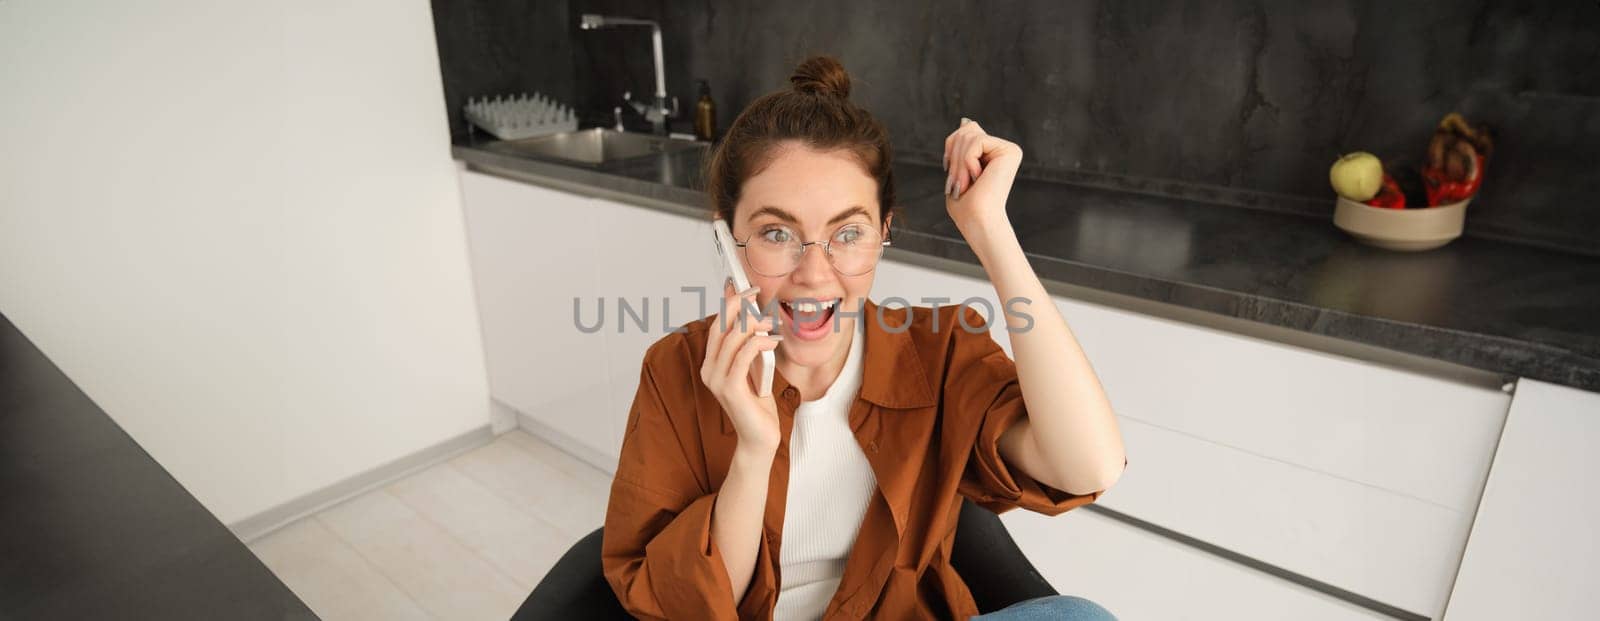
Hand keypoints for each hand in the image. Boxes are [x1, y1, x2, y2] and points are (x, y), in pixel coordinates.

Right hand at [701, 280, 782, 453]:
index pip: (717, 325)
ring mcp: (717, 380)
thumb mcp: (754, 367)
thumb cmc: (759, 403)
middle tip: (757, 295)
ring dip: (753, 324)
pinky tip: (771, 341)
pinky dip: (758, 343)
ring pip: (732, 339)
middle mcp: (709, 370)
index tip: (746, 288)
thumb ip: (750, 345)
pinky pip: (742, 356)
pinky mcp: (729, 389)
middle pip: (720, 327)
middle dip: (739, 306)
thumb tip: (753, 316)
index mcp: (712, 363)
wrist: (760, 437)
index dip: (730, 304)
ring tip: (771, 323)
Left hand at [943, 118, 1022, 230]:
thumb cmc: (966, 205)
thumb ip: (963, 146)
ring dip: (959, 163)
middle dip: (954, 157)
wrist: (978, 221)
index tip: (953, 178)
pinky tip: (976, 179)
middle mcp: (1004, 149)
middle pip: (966, 130)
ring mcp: (1009, 149)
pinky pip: (977, 142)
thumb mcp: (958, 169)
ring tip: (965, 185)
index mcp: (992, 154)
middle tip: (958, 185)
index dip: (951, 151)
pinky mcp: (1010, 151)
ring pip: (970, 135)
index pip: (965, 132)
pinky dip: (967, 162)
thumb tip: (966, 121)